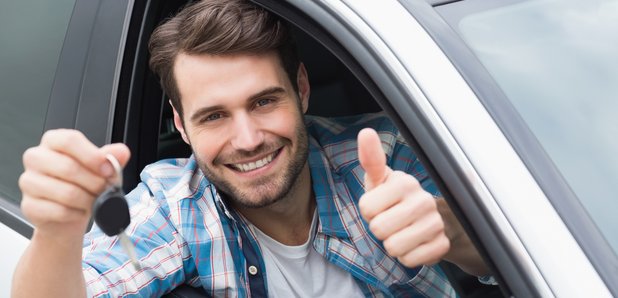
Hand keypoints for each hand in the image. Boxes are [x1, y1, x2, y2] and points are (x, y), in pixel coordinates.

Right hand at [19, 129, 129, 239]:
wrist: (68, 213)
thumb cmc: (81, 184)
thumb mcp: (99, 167)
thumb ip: (110, 157)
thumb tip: (122, 151)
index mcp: (53, 141)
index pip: (69, 140)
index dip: (92, 156)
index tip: (108, 170)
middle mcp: (36, 158)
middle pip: (68, 167)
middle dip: (94, 182)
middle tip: (105, 190)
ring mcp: (28, 182)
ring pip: (66, 192)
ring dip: (88, 200)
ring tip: (94, 201)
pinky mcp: (29, 205)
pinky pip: (59, 211)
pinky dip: (77, 214)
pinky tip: (79, 211)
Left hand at [357, 128, 448, 267]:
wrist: (429, 218)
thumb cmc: (395, 198)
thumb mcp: (380, 180)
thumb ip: (371, 159)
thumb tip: (366, 133)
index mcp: (405, 182)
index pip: (366, 208)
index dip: (369, 211)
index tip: (380, 205)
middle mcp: (423, 201)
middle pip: (378, 229)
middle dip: (379, 229)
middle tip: (391, 220)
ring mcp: (435, 224)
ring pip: (393, 247)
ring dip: (392, 244)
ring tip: (401, 231)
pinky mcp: (441, 245)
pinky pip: (409, 260)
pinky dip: (406, 256)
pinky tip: (413, 243)